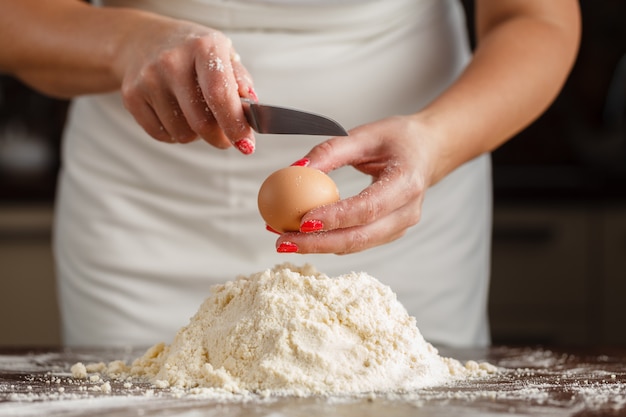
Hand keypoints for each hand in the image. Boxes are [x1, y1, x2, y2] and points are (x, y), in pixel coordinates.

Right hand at [112, 15, 256, 152]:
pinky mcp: (131, 96)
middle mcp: (172, 61)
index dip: (234, 124)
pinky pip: (162, 135)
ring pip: (183, 134)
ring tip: (195, 112)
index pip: (220, 94)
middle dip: (219, 137)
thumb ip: (240, 81)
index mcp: (202, 47)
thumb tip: (252, 107)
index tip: (246, 145)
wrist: (144, 40)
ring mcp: (148, 79)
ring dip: (196, 134)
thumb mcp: (222, 54)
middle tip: (226, 135)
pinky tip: (176, 114)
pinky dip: (175, 134)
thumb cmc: (193, 52)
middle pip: (201, 123)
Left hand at [274, 115, 438, 253]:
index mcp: (407, 183)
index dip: (334, 218)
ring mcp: (401, 226)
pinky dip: (329, 241)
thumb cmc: (400, 139)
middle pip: (360, 237)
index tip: (302, 221)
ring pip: (357, 246)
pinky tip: (303, 236)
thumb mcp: (366, 135)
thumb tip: (295, 169)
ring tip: (285, 240)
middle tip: (283, 242)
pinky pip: (357, 243)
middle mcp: (407, 211)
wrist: (429, 151)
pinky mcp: (390, 233)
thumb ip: (331, 150)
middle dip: (318, 243)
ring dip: (319, 246)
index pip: (367, 208)